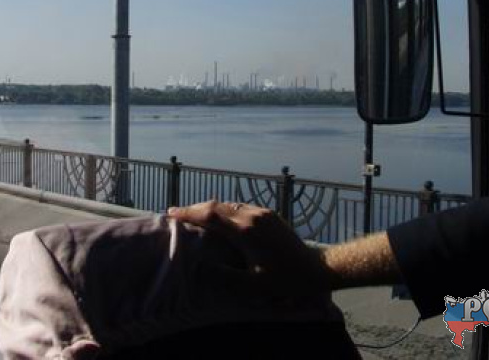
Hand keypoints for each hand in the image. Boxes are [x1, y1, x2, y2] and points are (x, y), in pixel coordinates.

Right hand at [167, 201, 332, 295]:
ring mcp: (262, 213)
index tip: (171, 213)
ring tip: (195, 216)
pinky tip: (220, 218)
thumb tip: (200, 266)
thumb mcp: (252, 284)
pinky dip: (224, 210)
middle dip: (195, 208)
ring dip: (210, 208)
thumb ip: (224, 276)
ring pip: (228, 204)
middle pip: (217, 206)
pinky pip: (241, 207)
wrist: (317, 268)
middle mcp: (252, 216)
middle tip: (177, 213)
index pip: (210, 216)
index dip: (188, 213)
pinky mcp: (269, 214)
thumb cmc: (285, 280)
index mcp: (245, 232)